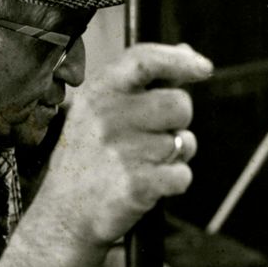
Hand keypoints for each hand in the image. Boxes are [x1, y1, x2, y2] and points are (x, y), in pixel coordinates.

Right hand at [43, 43, 212, 244]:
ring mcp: (122, 152)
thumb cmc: (87, 158)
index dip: (180, 60)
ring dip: (174, 155)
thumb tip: (187, 52)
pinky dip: (174, 182)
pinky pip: (182, 175)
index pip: (144, 60)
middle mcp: (108, 117)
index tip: (204, 68)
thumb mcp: (98, 111)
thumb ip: (140, 81)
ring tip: (144, 164)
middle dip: (178, 121)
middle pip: (180, 104)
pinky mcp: (137, 185)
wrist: (63, 214)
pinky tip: (148, 185)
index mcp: (98, 93)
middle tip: (154, 137)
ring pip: (184, 142)